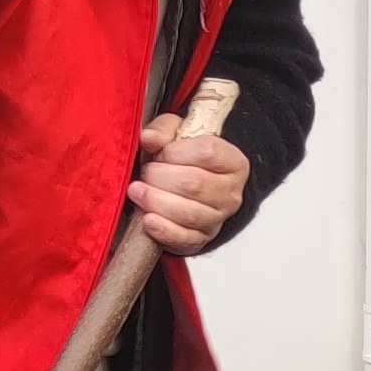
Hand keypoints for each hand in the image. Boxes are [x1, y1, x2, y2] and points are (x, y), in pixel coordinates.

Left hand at [128, 107, 247, 253]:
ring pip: (188, 213)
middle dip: (160, 177)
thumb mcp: (176, 134)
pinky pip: (183, 238)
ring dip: (156, 201)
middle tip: (145, 173)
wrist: (188, 188)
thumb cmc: (183, 159)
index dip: (176, 152)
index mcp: (232, 162)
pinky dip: (163, 229)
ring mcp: (218, 219)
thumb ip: (164, 130)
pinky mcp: (201, 240)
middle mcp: (230, 192)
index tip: (160, 153)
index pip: (207, 153)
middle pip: (195, 184)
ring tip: (137, 191)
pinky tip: (148, 219)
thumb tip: (149, 138)